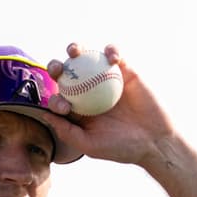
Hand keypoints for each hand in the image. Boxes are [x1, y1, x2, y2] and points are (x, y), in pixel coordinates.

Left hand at [45, 42, 175, 165]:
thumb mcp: (89, 145)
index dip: (55, 98)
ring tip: (74, 51)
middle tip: (57, 69)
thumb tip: (43, 114)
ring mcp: (104, 79)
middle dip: (56, 67)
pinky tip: (111, 57)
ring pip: (86, 57)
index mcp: (78, 110)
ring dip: (76, 49)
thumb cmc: (120, 148)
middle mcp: (88, 92)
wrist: (153, 141)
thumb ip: (66, 131)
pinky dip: (111, 51)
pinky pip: (113, 54)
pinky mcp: (123, 70)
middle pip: (67, 73)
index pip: (59, 97)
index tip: (66, 107)